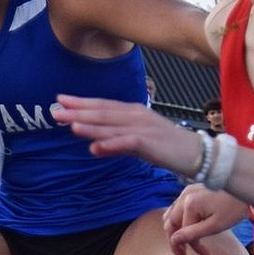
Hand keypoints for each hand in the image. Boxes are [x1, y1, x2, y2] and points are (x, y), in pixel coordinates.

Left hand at [53, 94, 203, 176]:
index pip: (102, 105)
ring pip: (111, 126)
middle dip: (78, 111)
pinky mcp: (150, 143)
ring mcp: (143, 128)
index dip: (81, 103)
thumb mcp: (137, 144)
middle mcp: (136, 116)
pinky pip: (127, 143)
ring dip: (90, 125)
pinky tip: (95, 147)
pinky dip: (110, 144)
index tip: (60, 101)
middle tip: (56, 111)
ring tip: (70, 125)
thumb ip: (115, 143)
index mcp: (133, 112)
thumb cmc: (167, 148)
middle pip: (103, 113)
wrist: (196, 154)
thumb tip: (94, 146)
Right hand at [163, 186, 247, 254]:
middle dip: (176, 242)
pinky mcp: (191, 190)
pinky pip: (178, 207)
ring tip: (186, 243)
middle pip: (170, 224)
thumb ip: (193, 234)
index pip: (182, 233)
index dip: (191, 248)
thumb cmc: (234, 209)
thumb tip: (174, 241)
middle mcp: (183, 196)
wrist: (245, 190)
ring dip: (176, 231)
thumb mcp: (215, 226)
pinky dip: (180, 220)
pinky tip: (191, 228)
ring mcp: (186, 191)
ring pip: (171, 215)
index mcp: (189, 204)